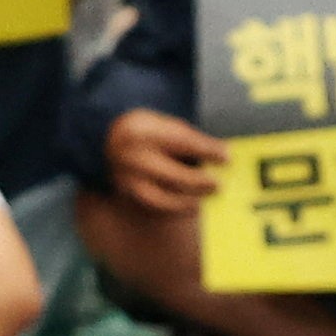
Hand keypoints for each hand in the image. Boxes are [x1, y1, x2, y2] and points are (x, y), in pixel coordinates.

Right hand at [105, 104, 229, 214]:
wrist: (108, 139)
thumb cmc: (149, 132)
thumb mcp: (166, 124)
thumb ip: (192, 140)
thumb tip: (222, 157)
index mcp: (145, 132)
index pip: (182, 143)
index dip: (208, 151)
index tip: (227, 158)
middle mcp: (134, 157)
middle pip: (173, 175)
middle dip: (199, 183)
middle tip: (218, 186)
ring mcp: (127, 179)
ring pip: (162, 199)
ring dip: (186, 202)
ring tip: (202, 202)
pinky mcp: (127, 195)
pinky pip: (153, 208)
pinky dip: (173, 210)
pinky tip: (188, 207)